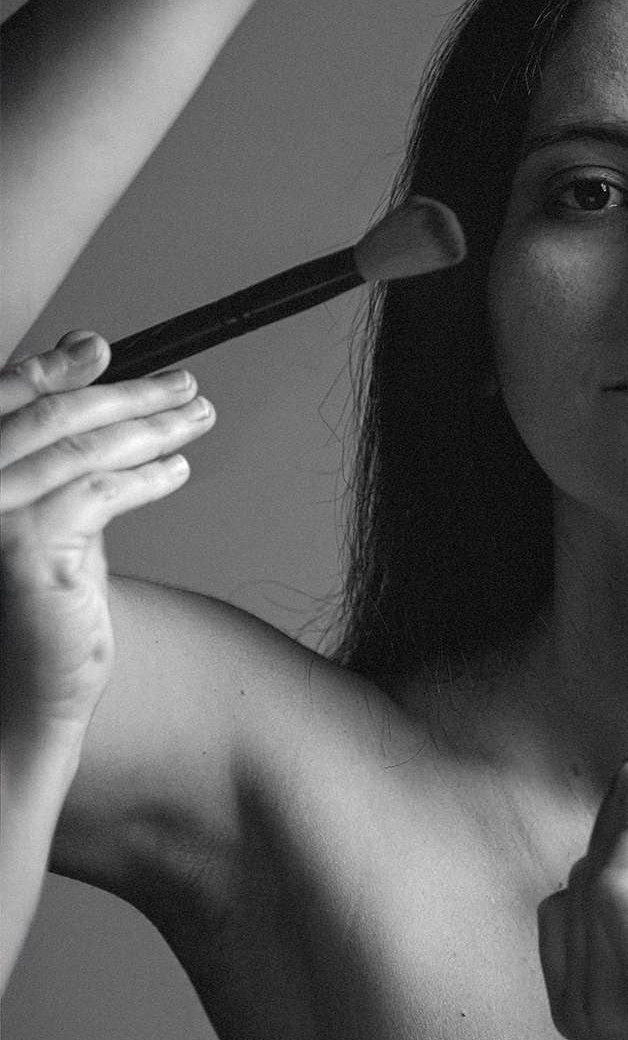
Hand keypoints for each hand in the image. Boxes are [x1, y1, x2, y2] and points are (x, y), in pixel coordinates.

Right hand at [0, 335, 213, 742]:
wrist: (23, 692)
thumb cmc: (35, 602)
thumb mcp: (46, 510)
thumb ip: (60, 448)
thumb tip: (85, 358)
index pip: (5, 398)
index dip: (55, 367)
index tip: (103, 348)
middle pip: (50, 415)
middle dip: (126, 394)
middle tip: (184, 385)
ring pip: (80, 448)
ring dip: (151, 429)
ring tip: (197, 419)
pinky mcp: (28, 548)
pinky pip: (99, 492)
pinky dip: (147, 476)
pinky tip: (178, 471)